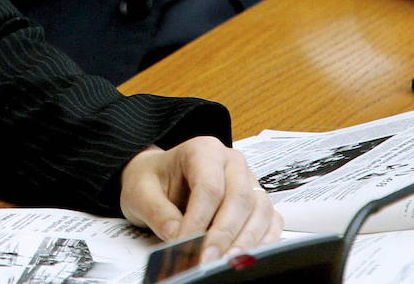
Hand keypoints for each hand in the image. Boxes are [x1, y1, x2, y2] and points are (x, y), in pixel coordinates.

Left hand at [120, 137, 281, 264]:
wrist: (161, 179)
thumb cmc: (154, 181)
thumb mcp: (142, 192)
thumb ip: (159, 214)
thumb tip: (178, 238)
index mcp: (203, 150)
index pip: (209, 186)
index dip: (199, 219)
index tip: (186, 244)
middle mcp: (232, 162)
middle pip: (239, 197)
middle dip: (224, 233)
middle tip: (207, 260)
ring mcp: (249, 181)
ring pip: (259, 210)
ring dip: (245, 240)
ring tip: (226, 263)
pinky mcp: (257, 201)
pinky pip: (271, 220)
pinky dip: (263, 241)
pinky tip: (247, 256)